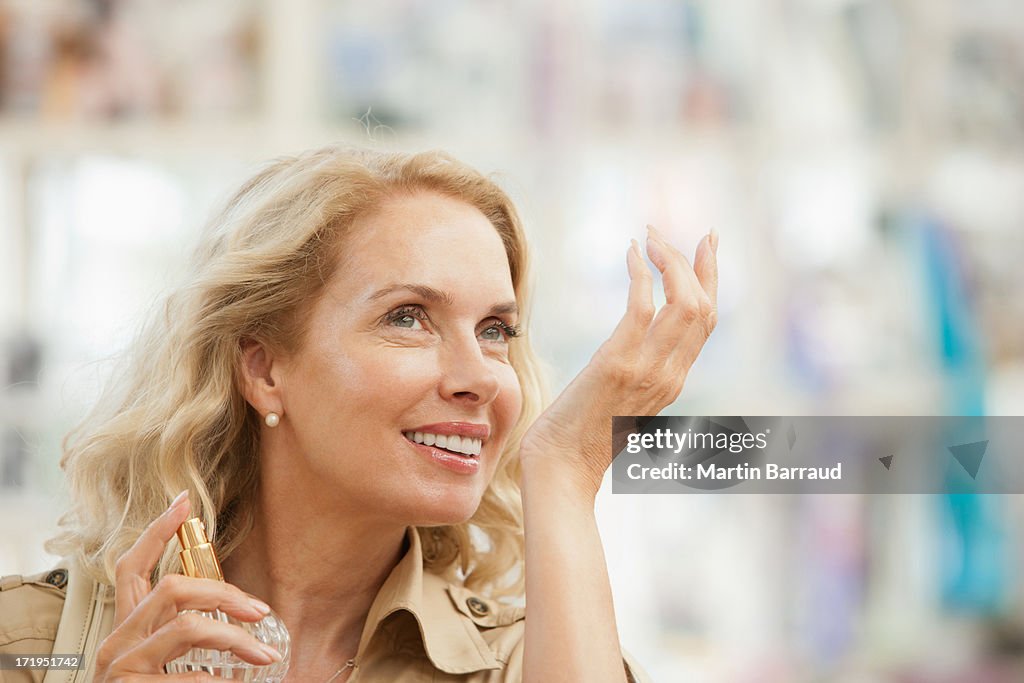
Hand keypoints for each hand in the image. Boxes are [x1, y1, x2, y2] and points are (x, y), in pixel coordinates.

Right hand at [94, 491, 281, 680]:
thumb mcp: (160, 658)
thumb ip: (184, 630)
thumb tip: (242, 610)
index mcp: (126, 627)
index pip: (132, 567)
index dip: (156, 532)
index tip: (184, 503)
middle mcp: (117, 642)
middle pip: (172, 588)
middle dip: (224, 591)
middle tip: (261, 609)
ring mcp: (120, 669)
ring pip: (188, 627)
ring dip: (236, 638)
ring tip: (264, 656)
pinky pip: (188, 678)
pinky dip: (218, 682)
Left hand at [519, 226, 718, 500]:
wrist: (561, 468)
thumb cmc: (579, 437)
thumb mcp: (620, 402)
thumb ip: (636, 376)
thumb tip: (631, 351)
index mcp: (674, 382)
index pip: (706, 321)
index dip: (710, 279)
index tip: (707, 244)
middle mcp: (671, 375)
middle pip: (704, 307)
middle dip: (696, 262)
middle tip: (676, 233)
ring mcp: (648, 371)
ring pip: (683, 303)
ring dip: (670, 261)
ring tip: (651, 236)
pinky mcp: (618, 365)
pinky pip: (642, 307)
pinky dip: (640, 273)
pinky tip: (631, 252)